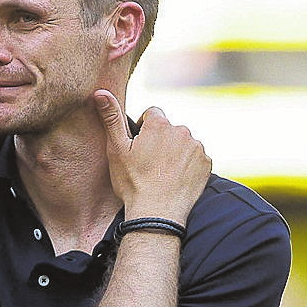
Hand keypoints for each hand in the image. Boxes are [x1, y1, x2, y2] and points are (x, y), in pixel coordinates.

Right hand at [94, 89, 209, 225]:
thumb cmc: (133, 184)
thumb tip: (100, 92)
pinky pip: (196, 158)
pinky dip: (188, 165)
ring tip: (163, 174)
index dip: (144, 129)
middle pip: (169, 129)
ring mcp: (196, 147)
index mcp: (159, 124)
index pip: (152, 113)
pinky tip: (176, 179)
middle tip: (149, 164)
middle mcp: (181, 130)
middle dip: (161, 141)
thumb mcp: (117, 150)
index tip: (139, 147)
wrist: (157, 215)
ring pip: (183, 143)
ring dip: (175, 153)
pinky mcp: (206, 163)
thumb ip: (111, 118)